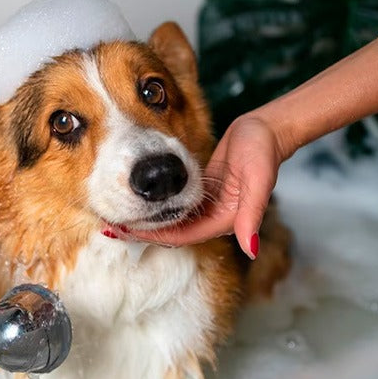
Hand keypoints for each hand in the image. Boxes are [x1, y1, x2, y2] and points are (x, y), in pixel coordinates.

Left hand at [130, 115, 287, 258]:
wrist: (266, 130)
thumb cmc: (263, 152)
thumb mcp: (257, 181)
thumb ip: (252, 215)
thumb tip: (251, 248)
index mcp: (224, 221)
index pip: (181, 237)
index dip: (152, 236)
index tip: (124, 232)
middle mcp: (213, 218)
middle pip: (173, 233)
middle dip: (144, 232)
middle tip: (112, 227)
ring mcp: (207, 205)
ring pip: (171, 220)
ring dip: (147, 220)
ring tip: (118, 215)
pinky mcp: (202, 191)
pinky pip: (175, 205)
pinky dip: (157, 206)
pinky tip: (138, 199)